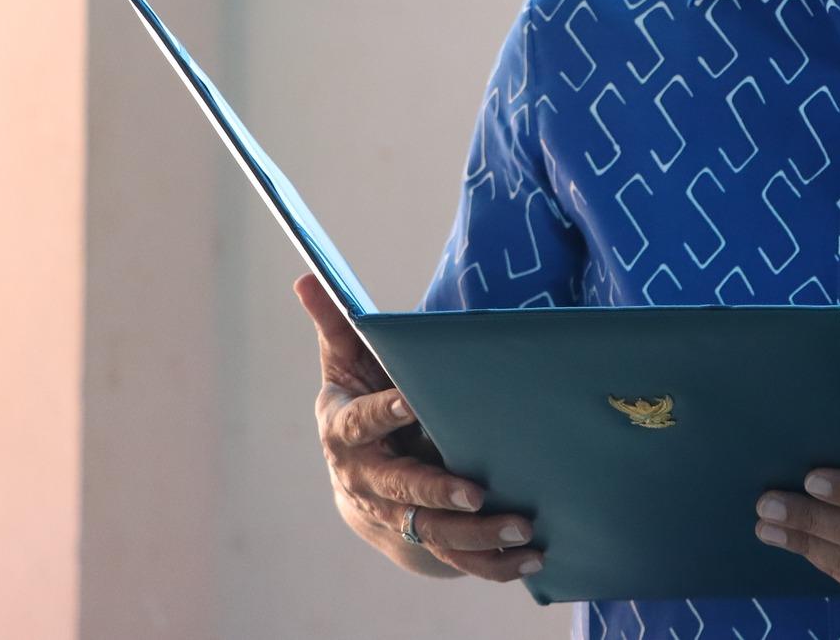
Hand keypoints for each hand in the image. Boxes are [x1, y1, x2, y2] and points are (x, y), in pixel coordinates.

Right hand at [294, 274, 543, 581]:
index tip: (411, 400)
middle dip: (439, 492)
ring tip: (523, 526)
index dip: (383, 413)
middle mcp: (368, 482)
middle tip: (477, 491)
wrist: (357, 478)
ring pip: (435, 532)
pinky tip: (533, 560)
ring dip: (478, 534)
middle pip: (401, 490)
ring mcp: (395, 516)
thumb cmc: (360, 402)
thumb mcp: (345, 363)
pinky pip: (458, 559)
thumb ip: (336, 324)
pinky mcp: (425, 539)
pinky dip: (494, 565)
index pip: (361, 424)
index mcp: (346, 434)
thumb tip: (306, 275)